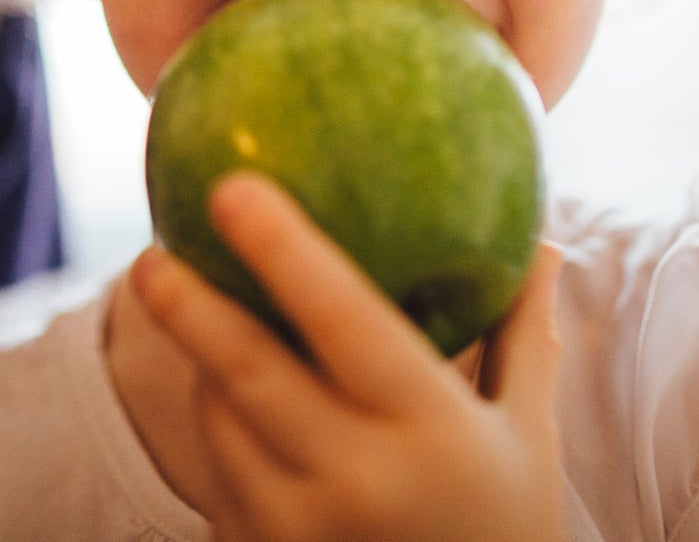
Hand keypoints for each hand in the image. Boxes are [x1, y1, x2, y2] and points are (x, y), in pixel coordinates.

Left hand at [129, 172, 567, 541]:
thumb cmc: (508, 526)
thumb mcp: (529, 433)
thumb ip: (525, 335)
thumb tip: (546, 240)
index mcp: (431, 431)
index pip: (346, 322)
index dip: (286, 252)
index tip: (234, 189)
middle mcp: (358, 481)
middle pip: (250, 374)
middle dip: (190, 306)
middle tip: (152, 251)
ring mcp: (300, 529)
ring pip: (223, 423)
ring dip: (203, 361)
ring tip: (190, 302)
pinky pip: (219, 473)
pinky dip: (219, 421)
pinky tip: (222, 386)